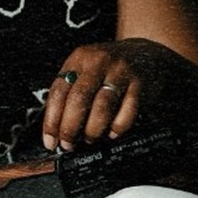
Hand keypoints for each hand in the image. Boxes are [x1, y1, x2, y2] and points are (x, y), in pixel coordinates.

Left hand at [42, 38, 190, 151]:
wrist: (146, 54)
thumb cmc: (109, 67)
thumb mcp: (86, 68)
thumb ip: (71, 91)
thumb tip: (56, 128)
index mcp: (79, 58)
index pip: (59, 90)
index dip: (52, 119)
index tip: (50, 140)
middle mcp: (98, 62)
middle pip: (79, 99)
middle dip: (70, 127)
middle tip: (68, 144)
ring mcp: (120, 72)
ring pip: (102, 107)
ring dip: (92, 130)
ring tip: (89, 140)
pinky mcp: (140, 84)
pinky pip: (127, 112)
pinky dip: (117, 128)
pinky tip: (112, 133)